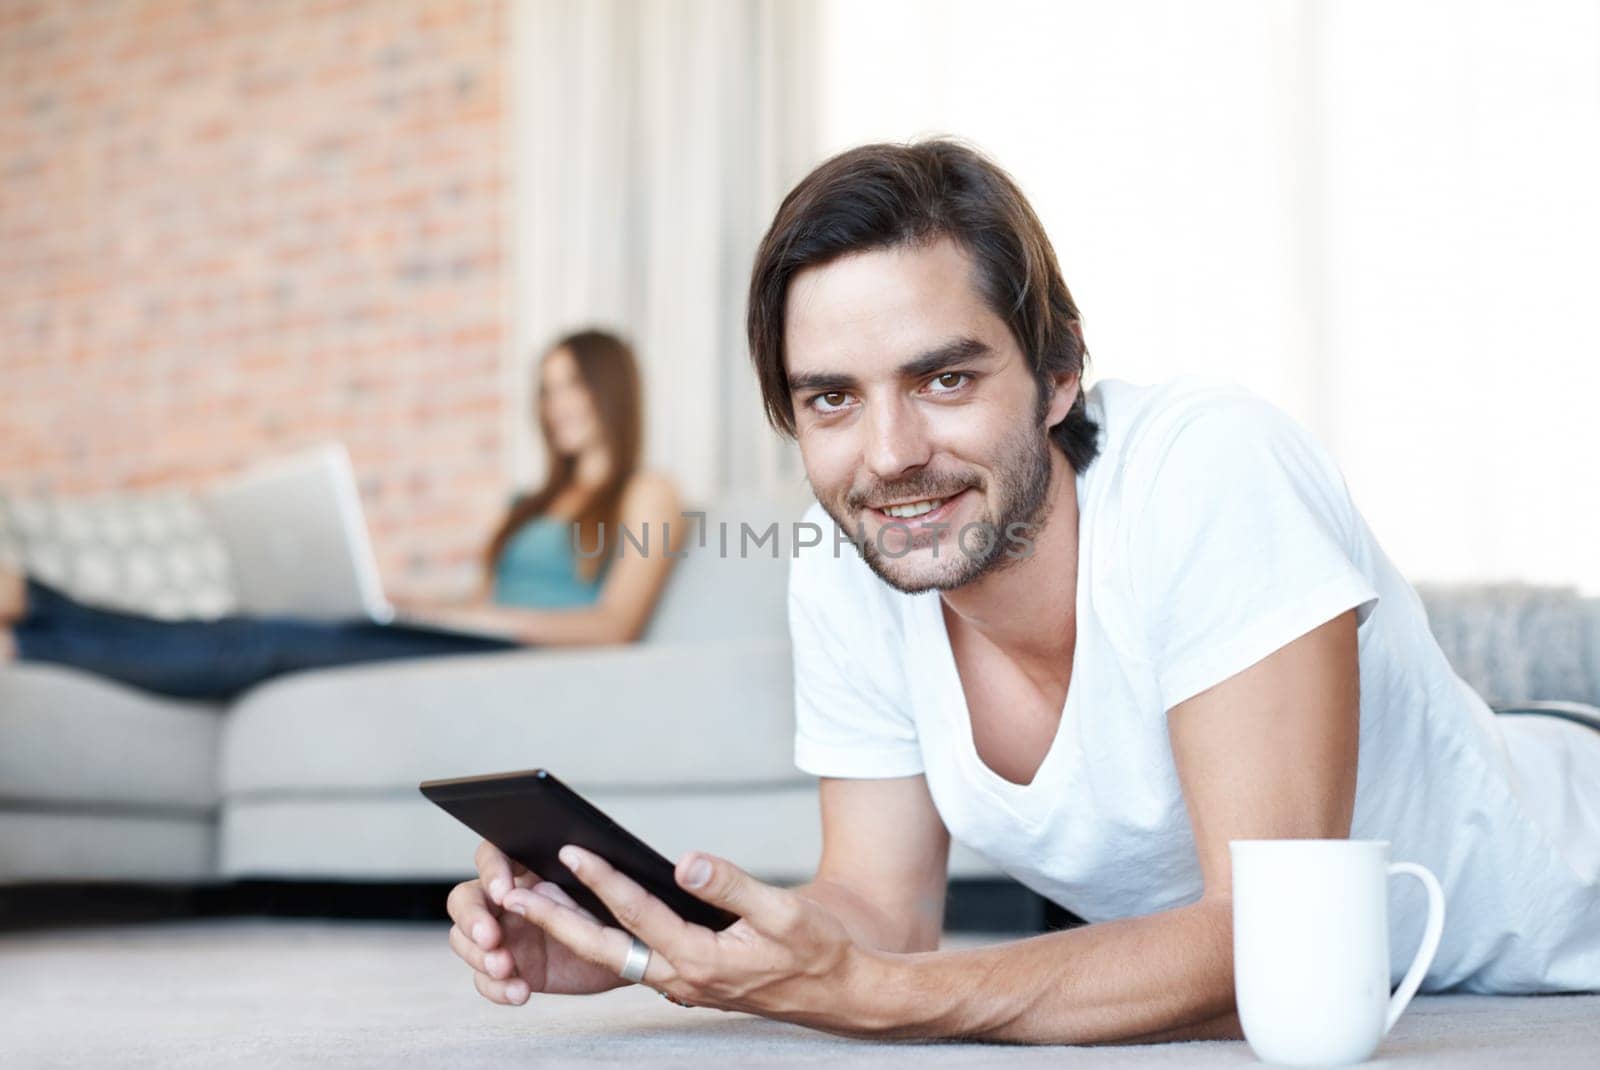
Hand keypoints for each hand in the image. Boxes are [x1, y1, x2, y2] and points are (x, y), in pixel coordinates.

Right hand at [445, 839, 627, 1003]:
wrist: (632, 953)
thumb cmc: (616, 912)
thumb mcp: (598, 894)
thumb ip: (568, 891)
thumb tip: (542, 882)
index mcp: (528, 868)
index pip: (492, 856)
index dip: (491, 870)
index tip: (504, 891)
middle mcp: (509, 900)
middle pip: (466, 899)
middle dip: (472, 919)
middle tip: (490, 938)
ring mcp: (506, 935)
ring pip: (465, 940)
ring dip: (478, 956)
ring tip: (505, 968)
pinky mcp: (511, 968)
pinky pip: (485, 979)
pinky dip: (497, 988)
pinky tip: (518, 991)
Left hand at [503, 845, 874, 1033]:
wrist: (838, 994)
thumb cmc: (816, 949)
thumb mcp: (782, 910)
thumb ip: (730, 884)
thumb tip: (683, 860)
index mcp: (700, 959)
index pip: (638, 914)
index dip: (603, 880)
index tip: (573, 851)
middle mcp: (681, 978)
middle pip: (605, 947)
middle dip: (556, 920)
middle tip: (514, 894)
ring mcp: (680, 985)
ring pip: (613, 957)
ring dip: (572, 931)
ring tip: (534, 900)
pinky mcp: (686, 982)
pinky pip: (631, 961)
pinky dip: (602, 939)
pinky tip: (587, 917)